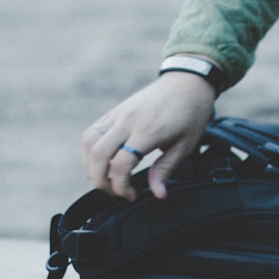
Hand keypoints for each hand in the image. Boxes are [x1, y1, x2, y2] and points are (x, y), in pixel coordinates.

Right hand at [81, 71, 215, 200]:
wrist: (187, 83)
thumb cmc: (191, 114)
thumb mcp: (186, 145)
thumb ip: (166, 169)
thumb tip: (158, 194)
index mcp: (147, 131)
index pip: (121, 165)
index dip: (121, 187)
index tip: (132, 195)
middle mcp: (127, 121)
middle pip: (97, 155)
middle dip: (101, 181)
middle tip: (116, 192)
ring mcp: (117, 114)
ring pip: (88, 143)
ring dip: (90, 167)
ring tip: (107, 179)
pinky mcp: (114, 111)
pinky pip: (91, 132)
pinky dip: (90, 151)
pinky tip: (102, 163)